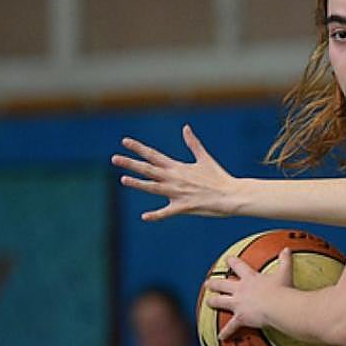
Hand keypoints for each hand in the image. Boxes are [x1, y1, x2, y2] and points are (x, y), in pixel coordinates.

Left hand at [112, 125, 238, 220]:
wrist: (231, 195)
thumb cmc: (219, 177)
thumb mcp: (204, 158)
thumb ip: (193, 143)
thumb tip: (185, 128)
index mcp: (178, 167)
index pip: (154, 155)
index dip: (138, 148)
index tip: (125, 142)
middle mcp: (175, 178)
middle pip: (149, 169)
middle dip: (131, 163)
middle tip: (115, 158)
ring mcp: (178, 193)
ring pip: (153, 187)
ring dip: (138, 183)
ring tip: (124, 179)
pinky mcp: (184, 206)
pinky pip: (167, 212)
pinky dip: (156, 215)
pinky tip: (145, 217)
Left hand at [207, 249, 296, 339]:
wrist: (279, 305)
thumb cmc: (282, 290)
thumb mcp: (285, 273)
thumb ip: (285, 260)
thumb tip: (287, 249)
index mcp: (250, 278)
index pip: (238, 266)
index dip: (232, 262)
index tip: (227, 260)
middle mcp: (241, 289)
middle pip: (222, 284)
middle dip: (214, 283)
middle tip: (208, 283)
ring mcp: (238, 304)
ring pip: (220, 302)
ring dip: (213, 302)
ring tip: (208, 302)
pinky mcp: (241, 317)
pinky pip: (231, 326)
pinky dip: (226, 332)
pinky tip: (221, 337)